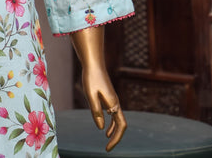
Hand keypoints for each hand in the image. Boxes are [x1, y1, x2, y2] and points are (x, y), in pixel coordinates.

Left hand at [70, 26, 126, 150]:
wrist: (93, 63)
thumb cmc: (90, 78)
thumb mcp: (90, 96)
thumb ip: (96, 111)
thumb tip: (101, 128)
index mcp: (113, 104)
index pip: (121, 126)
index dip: (116, 139)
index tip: (107, 148)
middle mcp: (116, 103)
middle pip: (121, 125)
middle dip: (116, 138)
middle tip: (108, 148)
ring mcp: (113, 100)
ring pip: (118, 119)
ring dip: (114, 131)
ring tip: (107, 140)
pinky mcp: (109, 97)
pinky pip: (113, 113)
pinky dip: (111, 122)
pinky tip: (105, 127)